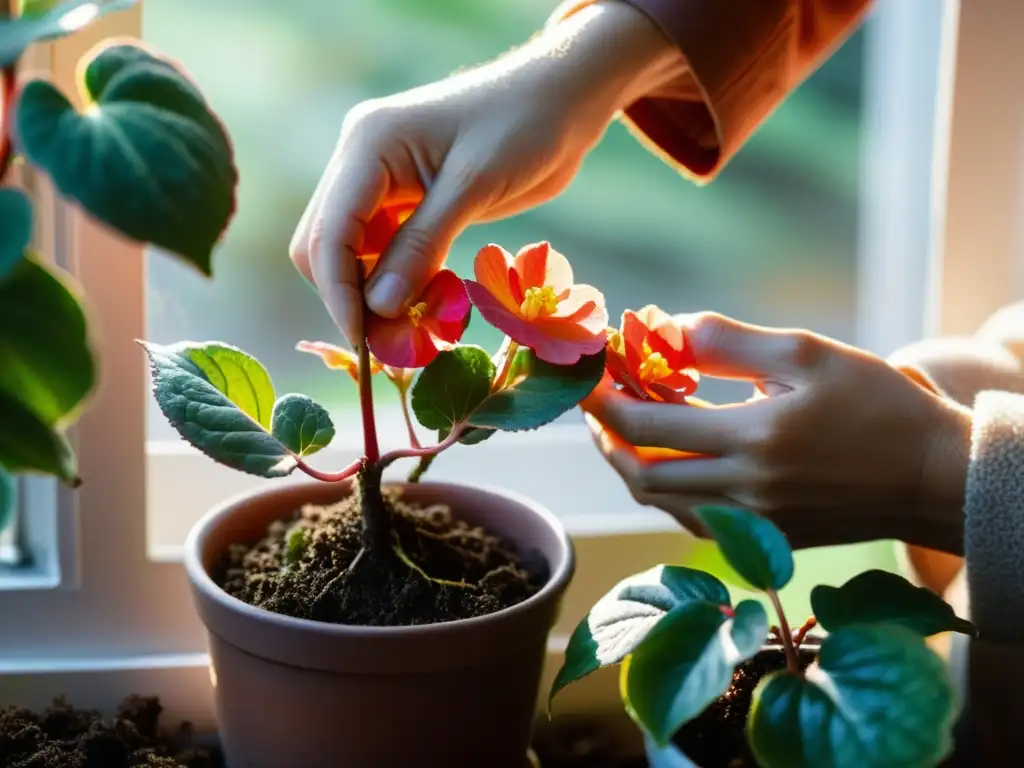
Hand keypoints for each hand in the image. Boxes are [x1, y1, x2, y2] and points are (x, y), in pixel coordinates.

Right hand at [289, 1, 686, 342]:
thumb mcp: (474, 187)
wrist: (562, 100)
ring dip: (373, 293)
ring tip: (411, 329)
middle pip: (324, 245)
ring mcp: (382, 181)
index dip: (339, 292)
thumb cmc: (524, 127)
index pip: (328, 232)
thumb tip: (377, 308)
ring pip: (350, 252)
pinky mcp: (407, 199)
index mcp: (367, 145)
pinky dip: (397, 281)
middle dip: (349, 295)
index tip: (364, 341)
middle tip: (390, 342)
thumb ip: (422, 245)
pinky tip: (426, 301)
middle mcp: (361, 161)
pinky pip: (383, 250)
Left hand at [582, 312, 972, 552]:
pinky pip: (693, 521)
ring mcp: (755, 524)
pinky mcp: (767, 542)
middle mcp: (747, 490)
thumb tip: (663, 327)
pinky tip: (669, 460)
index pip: (648, 424)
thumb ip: (728, 341)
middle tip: (594, 405)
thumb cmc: (874, 404)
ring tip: (621, 428)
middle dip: (605, 437)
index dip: (605, 399)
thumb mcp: (805, 354)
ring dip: (631, 466)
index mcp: (755, 439)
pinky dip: (668, 492)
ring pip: (662, 504)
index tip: (587, 375)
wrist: (931, 475)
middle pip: (642, 474)